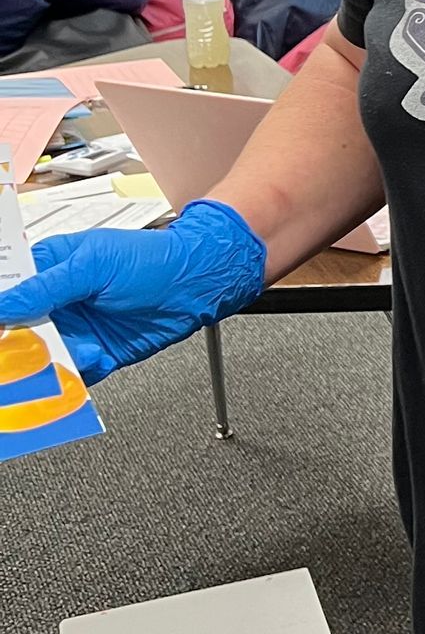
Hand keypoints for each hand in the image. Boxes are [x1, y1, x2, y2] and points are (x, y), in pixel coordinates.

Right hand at [0, 199, 267, 382]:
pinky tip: (99, 358)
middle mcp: (58, 301)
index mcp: (50, 268)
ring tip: (89, 349)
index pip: (9, 293)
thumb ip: (46, 287)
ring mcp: (75, 329)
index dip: (4, 311)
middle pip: (19, 331)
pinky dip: (81, 372)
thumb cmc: (152, 260)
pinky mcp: (95, 354)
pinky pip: (73, 373)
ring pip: (43, 356)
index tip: (4, 327)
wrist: (196, 284)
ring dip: (60, 359)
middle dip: (23, 344)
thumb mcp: (94, 265)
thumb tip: (4, 303)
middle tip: (37, 347)